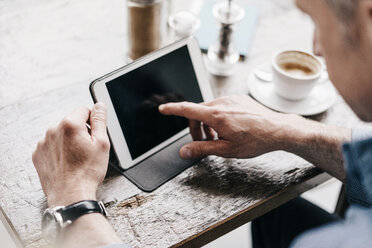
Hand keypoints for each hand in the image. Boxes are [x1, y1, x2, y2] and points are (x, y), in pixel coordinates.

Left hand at [32, 103, 109, 206]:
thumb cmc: (87, 172)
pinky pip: (51, 145)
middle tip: (87, 149)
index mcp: (70, 124)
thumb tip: (99, 106)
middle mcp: (53, 130)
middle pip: (71, 122)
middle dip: (80, 131)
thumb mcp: (102, 143)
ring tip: (76, 158)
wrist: (71, 195)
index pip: (84, 110)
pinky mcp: (38, 154)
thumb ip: (100, 120)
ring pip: (60, 133)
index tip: (94, 135)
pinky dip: (59, 150)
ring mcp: (43, 142)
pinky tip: (67, 162)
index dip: (92, 122)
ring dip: (68, 141)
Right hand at [159, 95, 318, 158]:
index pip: (187, 109)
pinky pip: (221, 105)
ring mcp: (231, 99)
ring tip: (218, 137)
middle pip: (198, 112)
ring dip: (208, 123)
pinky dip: (218, 117)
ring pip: (210, 109)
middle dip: (196, 127)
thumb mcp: (226, 149)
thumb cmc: (255, 140)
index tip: (162, 108)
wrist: (278, 130)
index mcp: (216, 115)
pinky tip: (229, 128)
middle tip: (204, 142)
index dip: (172, 109)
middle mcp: (222, 103)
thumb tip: (184, 152)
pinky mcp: (239, 99)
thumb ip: (202, 149)